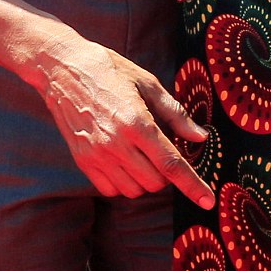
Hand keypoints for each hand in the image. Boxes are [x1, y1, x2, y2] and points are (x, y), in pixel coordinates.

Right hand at [37, 33, 214, 208]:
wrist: (63, 68)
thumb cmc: (110, 70)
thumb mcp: (148, 83)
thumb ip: (176, 114)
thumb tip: (200, 138)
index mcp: (137, 122)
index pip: (171, 164)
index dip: (193, 185)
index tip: (208, 201)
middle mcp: (116, 143)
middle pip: (155, 182)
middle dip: (167, 173)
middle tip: (163, 150)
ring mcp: (97, 155)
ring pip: (135, 190)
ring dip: (146, 179)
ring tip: (142, 152)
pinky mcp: (83, 161)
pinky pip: (111, 190)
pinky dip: (124, 182)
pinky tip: (124, 160)